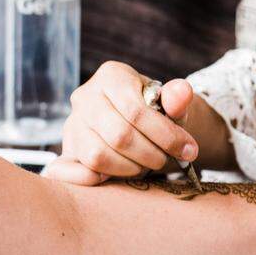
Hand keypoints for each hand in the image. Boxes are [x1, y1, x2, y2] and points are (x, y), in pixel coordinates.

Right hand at [44, 61, 200, 185]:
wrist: (138, 123)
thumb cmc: (155, 113)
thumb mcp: (171, 104)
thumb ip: (177, 99)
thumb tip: (183, 92)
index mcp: (112, 76)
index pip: (137, 112)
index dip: (167, 136)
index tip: (189, 151)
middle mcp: (85, 96)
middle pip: (119, 136)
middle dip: (151, 154)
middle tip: (166, 159)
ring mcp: (72, 123)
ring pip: (98, 155)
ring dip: (130, 168)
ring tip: (146, 164)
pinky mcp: (66, 149)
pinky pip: (69, 171)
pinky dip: (96, 178)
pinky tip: (119, 175)